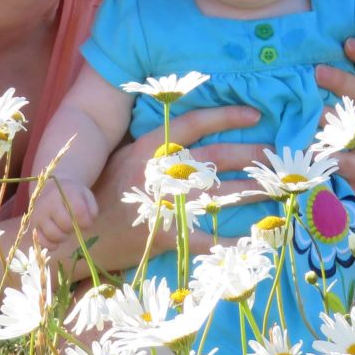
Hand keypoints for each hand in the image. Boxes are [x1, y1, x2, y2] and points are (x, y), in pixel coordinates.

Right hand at [32, 180, 97, 248]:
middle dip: (73, 228)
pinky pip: (42, 241)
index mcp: (65, 192)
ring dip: (63, 237)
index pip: (78, 211)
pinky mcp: (33, 225)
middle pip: (65, 224)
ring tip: (65, 230)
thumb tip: (87, 224)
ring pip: (53, 234)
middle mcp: (49, 202)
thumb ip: (91, 209)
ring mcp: (39, 214)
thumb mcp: (86, 195)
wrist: (51, 188)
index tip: (87, 223)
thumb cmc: (72, 194)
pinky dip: (51, 245)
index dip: (86, 221)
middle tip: (74, 225)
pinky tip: (57, 241)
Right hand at [63, 104, 262, 270]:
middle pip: (217, 157)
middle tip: (277, 157)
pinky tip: (255, 238)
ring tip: (279, 189)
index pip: (194, 123)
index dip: (227, 116)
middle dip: (253, 155)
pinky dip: (233, 240)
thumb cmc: (99, 195)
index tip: (256, 114)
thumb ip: (151, 147)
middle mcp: (159, 171)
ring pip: (221, 194)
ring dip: (254, 192)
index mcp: (148, 148)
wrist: (74, 236)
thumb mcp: (119, 159)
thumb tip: (187, 133)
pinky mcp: (165, 235)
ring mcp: (163, 203)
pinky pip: (208, 238)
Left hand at [315, 37, 354, 188]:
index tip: (348, 42)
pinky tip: (313, 152)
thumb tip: (298, 65)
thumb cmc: (320, 136)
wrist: (330, 178)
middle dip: (341, 81)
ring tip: (312, 115)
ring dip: (332, 121)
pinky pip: (353, 161)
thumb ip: (318, 90)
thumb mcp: (319, 109)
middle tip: (316, 72)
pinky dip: (331, 156)